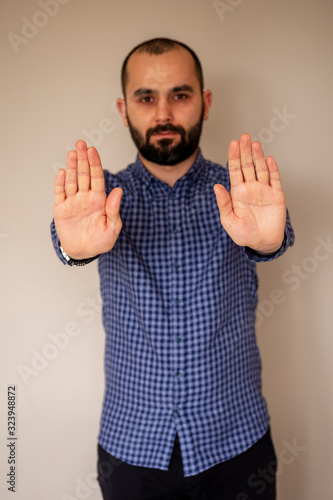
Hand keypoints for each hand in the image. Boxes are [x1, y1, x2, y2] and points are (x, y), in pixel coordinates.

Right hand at [53, 140, 122, 258]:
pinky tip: (63, 172)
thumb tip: (118, 191)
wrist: (84, 252)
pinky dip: (60, 183)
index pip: (97, 178)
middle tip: (81, 144)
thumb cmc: (100, 241)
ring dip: (72, 167)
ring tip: (72, 153)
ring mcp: (73, 202)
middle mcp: (85, 197)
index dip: (95, 164)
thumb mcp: (112, 228)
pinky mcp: (61, 209)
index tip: (93, 150)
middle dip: (83, 159)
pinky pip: (60, 193)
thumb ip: (114, 210)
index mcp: (99, 200)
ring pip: (72, 181)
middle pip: (84, 175)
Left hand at [214, 134, 285, 254]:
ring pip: (260, 169)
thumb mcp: (229, 220)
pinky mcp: (276, 195)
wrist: (262, 243)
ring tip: (254, 144)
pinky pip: (275, 179)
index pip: (234, 170)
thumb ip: (223, 203)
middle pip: (247, 165)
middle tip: (243, 137)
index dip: (233, 157)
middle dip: (245, 151)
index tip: (232, 144)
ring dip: (258, 156)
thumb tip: (216, 187)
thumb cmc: (244, 234)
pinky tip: (268, 159)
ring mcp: (264, 190)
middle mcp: (250, 188)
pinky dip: (272, 169)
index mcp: (237, 192)